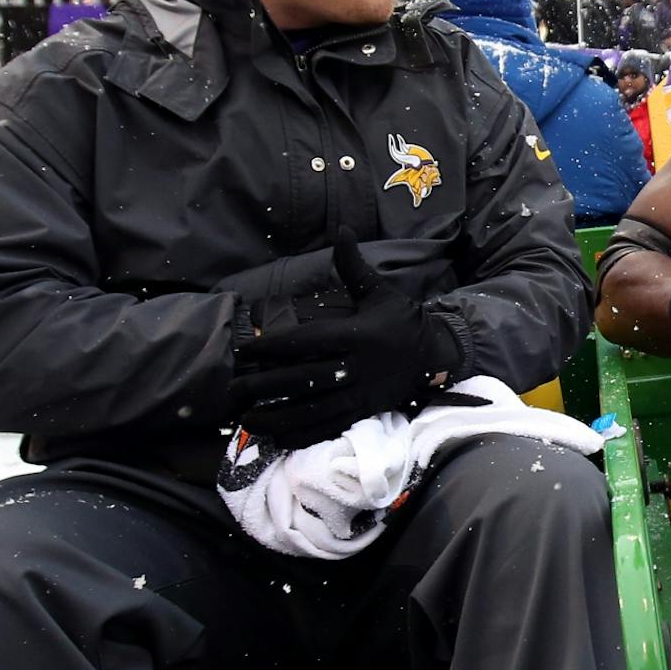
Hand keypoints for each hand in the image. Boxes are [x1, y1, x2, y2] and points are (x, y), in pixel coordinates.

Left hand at [228, 229, 459, 446]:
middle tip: (234, 388)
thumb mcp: (381, 292)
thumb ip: (354, 267)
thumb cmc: (403, 321)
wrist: (436, 355)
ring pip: (312, 411)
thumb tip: (342, 231)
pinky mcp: (364, 413)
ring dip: (277, 417)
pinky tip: (277, 437)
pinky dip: (302, 436)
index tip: (247, 350)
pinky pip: (329, 428)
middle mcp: (357, 368)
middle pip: (303, 380)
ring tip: (247, 418)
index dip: (274, 346)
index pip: (308, 342)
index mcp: (358, 336)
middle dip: (265, 386)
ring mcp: (360, 395)